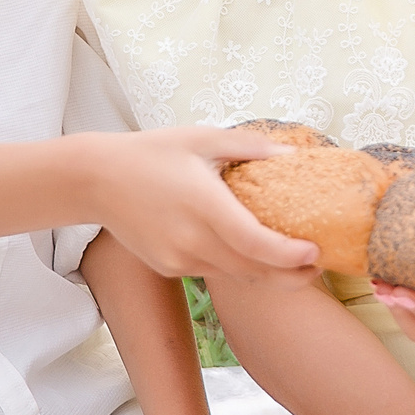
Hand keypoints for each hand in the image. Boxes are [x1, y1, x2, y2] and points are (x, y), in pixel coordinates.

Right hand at [78, 126, 320, 282]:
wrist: (96, 179)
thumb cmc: (152, 152)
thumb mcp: (202, 137)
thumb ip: (249, 147)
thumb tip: (291, 157)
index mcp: (204, 205)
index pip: (255, 243)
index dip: (289, 255)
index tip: (315, 252)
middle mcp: (191, 239)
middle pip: (252, 271)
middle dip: (290, 276)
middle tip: (319, 268)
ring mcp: (178, 258)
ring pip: (234, 276)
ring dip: (266, 275)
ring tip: (295, 266)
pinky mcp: (169, 267)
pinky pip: (212, 271)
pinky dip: (236, 267)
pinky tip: (251, 255)